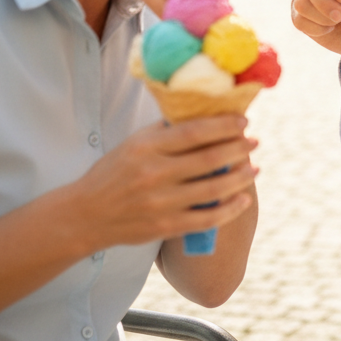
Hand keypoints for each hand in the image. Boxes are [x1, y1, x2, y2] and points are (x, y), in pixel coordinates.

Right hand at [66, 116, 257, 251]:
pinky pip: (206, 218)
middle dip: (239, 149)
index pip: (195, 131)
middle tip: (254, 143)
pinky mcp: (165, 226)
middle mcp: (155, 173)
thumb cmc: (114, 173)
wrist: (86, 215)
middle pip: (210, 158)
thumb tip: (204, 114)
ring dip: (241, 177)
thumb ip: (165, 131)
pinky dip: (230, 209)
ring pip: (213, 189)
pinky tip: (243, 199)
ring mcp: (161, 202)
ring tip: (255, 168)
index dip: (224, 126)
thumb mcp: (134, 143)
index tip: (243, 122)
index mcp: (147, 147)